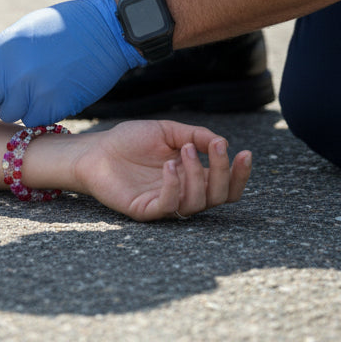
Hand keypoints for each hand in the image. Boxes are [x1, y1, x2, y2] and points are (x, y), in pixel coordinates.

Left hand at [0, 0, 143, 125]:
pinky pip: (32, 122)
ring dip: (17, 106)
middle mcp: (9, 72)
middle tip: (5, 91)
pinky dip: (38, 114)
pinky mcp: (51, 107)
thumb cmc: (63, 27)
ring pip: (7, 115)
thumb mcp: (21, 32)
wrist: (104, 30)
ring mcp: (30, 92)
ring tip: (35, 86)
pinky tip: (50, 95)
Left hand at [71, 120, 251, 220]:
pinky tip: (169, 166)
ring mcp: (165, 203)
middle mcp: (183, 193)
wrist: (95, 150)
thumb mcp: (167, 131)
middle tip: (217, 147)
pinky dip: (174, 186)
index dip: (239, 174)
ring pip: (198, 202)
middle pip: (219, 196)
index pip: (226, 185)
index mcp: (192, 176)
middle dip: (223, 172)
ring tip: (185, 150)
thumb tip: (223, 143)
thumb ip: (196, 135)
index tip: (245, 153)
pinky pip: (169, 206)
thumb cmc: (129, 141)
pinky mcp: (146, 210)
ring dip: (197, 174)